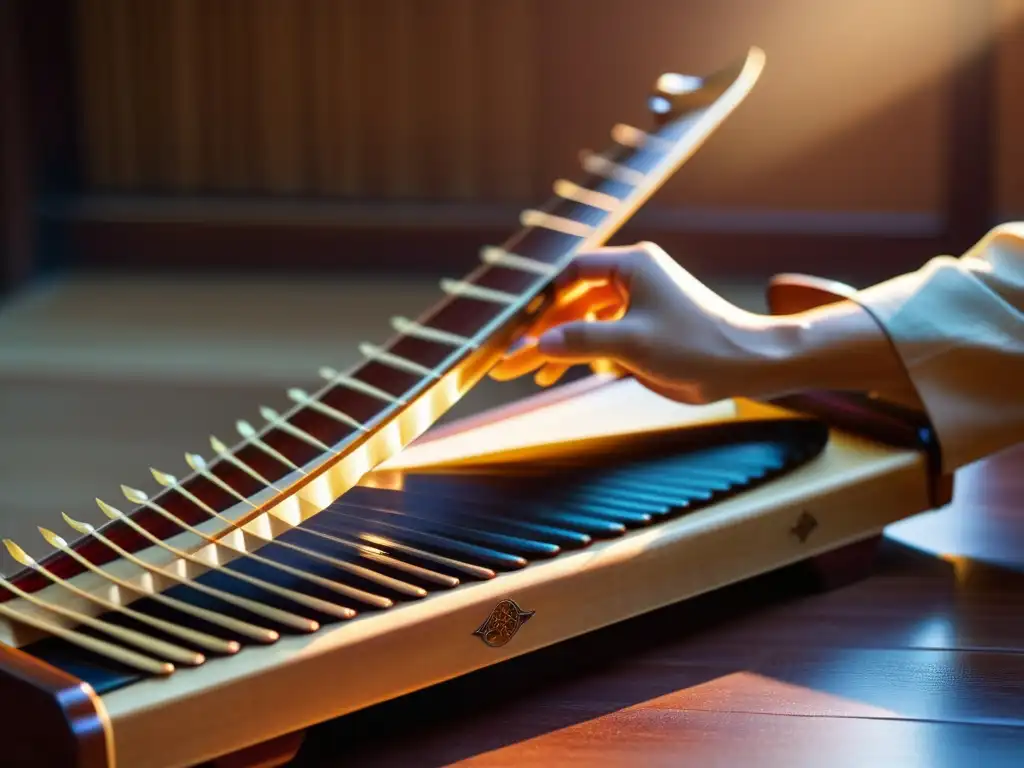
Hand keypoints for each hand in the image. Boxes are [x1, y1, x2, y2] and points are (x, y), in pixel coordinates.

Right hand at [489, 242, 786, 403]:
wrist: (745, 365)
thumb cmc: (697, 345)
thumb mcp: (632, 343)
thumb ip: (581, 340)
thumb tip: (537, 343)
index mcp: (632, 266)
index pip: (570, 274)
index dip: (539, 300)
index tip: (513, 327)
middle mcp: (632, 279)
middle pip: (570, 302)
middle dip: (539, 333)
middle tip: (506, 363)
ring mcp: (636, 305)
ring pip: (582, 323)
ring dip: (554, 347)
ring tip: (522, 375)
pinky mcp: (642, 330)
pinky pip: (599, 338)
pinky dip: (578, 355)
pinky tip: (555, 375)